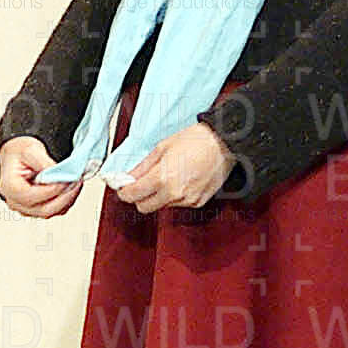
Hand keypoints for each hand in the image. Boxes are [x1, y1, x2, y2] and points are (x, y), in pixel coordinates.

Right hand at [0, 136, 82, 218]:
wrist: (17, 157)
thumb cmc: (19, 154)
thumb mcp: (30, 149)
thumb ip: (43, 162)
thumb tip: (59, 173)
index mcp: (9, 188)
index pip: (32, 196)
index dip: (53, 189)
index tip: (67, 178)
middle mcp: (16, 202)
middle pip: (44, 210)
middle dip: (65, 196)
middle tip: (77, 181)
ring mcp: (27, 209)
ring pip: (53, 212)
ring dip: (68, 198)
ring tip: (76, 182)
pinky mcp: (38, 210)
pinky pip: (56, 211)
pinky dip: (67, 201)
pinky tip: (71, 187)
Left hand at [114, 123, 235, 213]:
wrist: (224, 144)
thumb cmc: (196, 140)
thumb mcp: (162, 148)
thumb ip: (142, 166)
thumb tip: (128, 177)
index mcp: (162, 178)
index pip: (132, 195)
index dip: (124, 191)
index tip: (123, 186)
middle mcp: (174, 194)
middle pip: (144, 207)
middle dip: (139, 197)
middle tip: (141, 183)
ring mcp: (187, 200)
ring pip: (161, 206)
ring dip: (158, 196)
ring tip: (167, 177)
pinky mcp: (198, 202)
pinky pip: (178, 204)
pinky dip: (174, 196)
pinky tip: (182, 180)